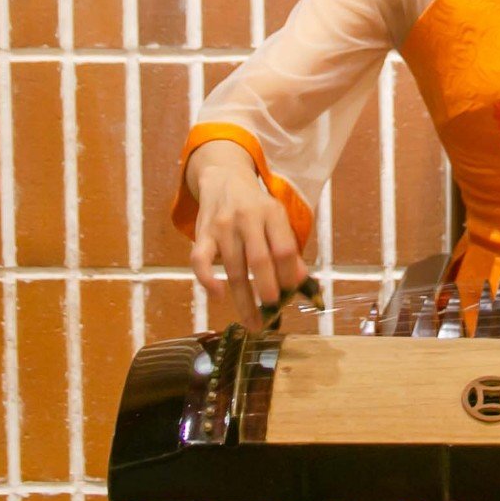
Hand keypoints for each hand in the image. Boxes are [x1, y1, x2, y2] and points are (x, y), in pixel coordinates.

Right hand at [185, 140, 305, 313]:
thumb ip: (288, 248)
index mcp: (272, 213)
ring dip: (243, 299)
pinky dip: (207, 280)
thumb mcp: (277, 219)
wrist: (224, 179)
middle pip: (259, 260)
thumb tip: (299, 282)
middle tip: (273, 313)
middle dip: (267, 290)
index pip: (284, 248)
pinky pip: (200, 260)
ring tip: (252, 322)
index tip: (290, 295)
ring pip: (233, 268)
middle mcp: (247, 218)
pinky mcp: (202, 234)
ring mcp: (223, 226)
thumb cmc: (256, 206)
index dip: (288, 275)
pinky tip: (218, 296)